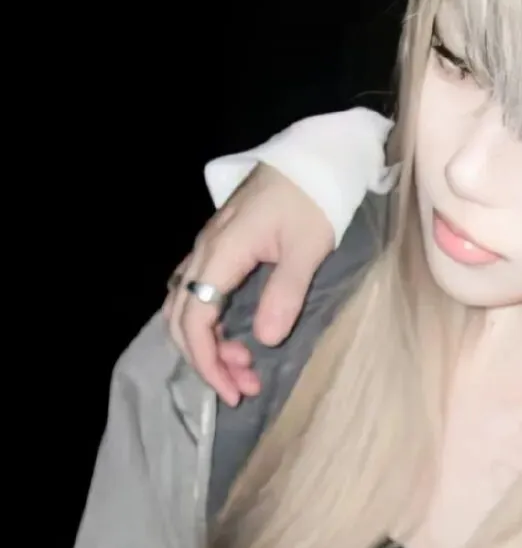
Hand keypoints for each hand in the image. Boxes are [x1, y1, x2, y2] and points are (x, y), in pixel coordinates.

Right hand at [164, 163, 333, 405]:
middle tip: (244, 387)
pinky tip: (233, 338)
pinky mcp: (220, 247)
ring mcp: (208, 247)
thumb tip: (263, 340)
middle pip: (180, 317)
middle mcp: (205, 251)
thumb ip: (285, 293)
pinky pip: (198, 291)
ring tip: (245, 367)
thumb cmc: (314, 198)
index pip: (195, 318)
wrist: (313, 158)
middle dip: (207, 360)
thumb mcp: (309, 248)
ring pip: (186, 305)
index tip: (234, 390)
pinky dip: (209, 323)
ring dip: (208, 343)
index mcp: (223, 252)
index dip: (208, 361)